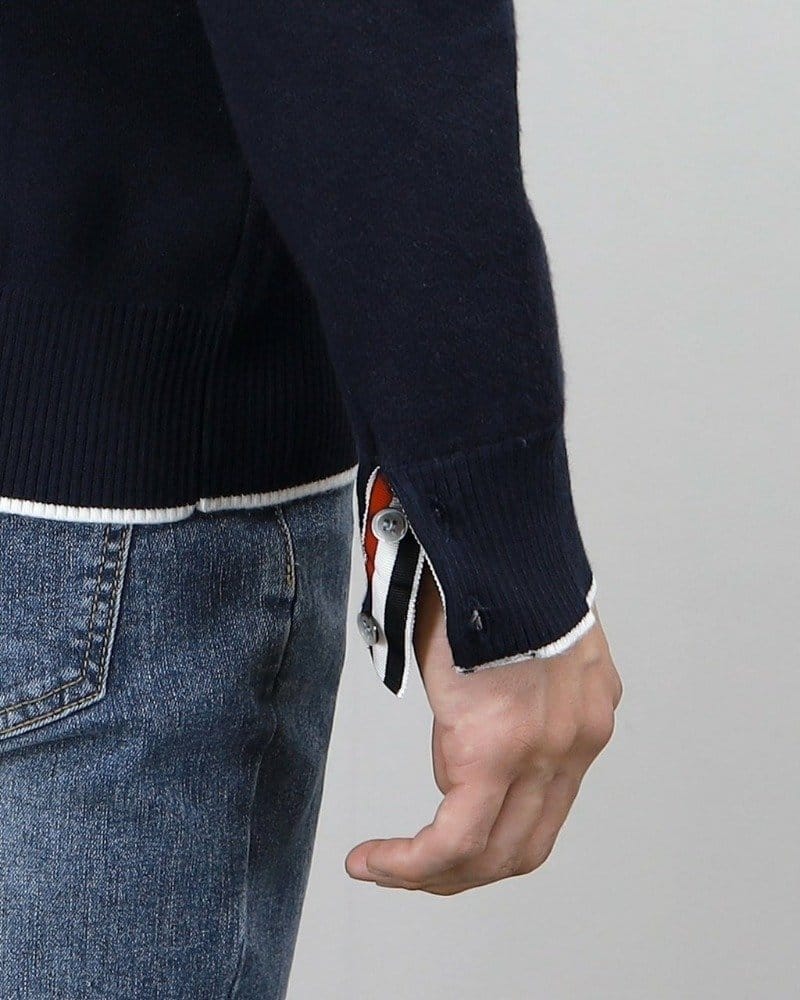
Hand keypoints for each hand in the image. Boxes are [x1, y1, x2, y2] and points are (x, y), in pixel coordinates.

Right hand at [345, 565, 621, 893]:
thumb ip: (500, 684)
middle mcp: (576, 742)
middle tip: (413, 869)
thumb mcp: (511, 634)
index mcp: (582, 713)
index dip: (493, 832)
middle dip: (464, 870)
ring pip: (492, 854)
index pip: (545, 806)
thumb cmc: (496, 569)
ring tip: (384, 865)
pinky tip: (373, 861)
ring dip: (433, 872)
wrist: (499, 535)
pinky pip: (454, 839)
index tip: (447, 838)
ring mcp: (545, 753)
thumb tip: (462, 709)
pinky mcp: (497, 753)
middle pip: (524, 845)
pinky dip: (411, 863)